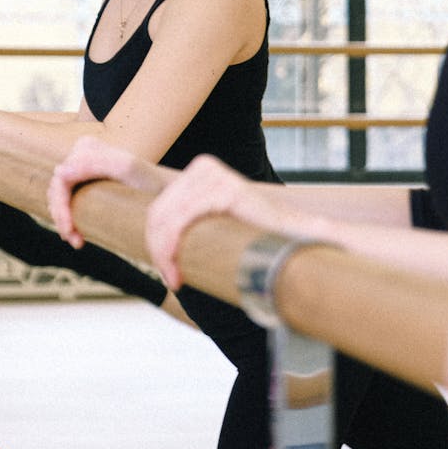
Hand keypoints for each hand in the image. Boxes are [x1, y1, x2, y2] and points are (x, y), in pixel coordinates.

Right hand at [47, 136, 167, 247]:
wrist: (167, 191)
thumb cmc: (151, 180)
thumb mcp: (127, 169)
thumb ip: (94, 164)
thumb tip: (59, 171)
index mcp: (86, 148)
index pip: (60, 180)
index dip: (60, 206)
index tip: (70, 230)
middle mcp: (81, 155)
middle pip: (57, 190)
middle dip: (61, 217)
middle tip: (73, 241)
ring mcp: (83, 168)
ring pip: (59, 197)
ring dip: (63, 221)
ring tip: (77, 241)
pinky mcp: (87, 182)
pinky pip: (68, 200)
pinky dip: (69, 217)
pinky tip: (77, 233)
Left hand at [143, 154, 313, 288]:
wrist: (296, 241)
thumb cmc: (255, 240)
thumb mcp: (211, 227)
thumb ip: (185, 223)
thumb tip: (151, 229)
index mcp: (199, 172)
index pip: (159, 208)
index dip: (156, 243)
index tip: (169, 273)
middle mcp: (205, 168)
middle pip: (157, 213)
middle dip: (157, 251)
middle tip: (172, 280)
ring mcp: (215, 176)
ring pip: (164, 219)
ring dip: (162, 256)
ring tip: (176, 280)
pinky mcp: (226, 190)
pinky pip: (181, 220)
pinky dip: (171, 250)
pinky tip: (179, 274)